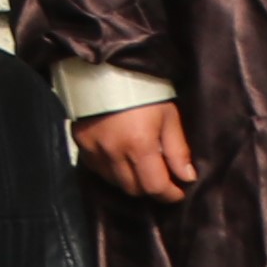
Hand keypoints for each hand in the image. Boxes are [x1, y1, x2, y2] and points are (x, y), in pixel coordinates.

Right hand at [77, 99, 197, 202]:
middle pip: (133, 189)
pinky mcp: (80, 144)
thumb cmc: (143, 92)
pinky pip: (97, 169)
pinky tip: (119, 158)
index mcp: (139, 146)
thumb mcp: (169, 117)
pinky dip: (111, 170)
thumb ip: (178, 150)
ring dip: (130, 180)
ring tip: (140, 168)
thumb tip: (186, 177)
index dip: (170, 194)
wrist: (105, 71)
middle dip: (151, 188)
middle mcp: (113, 153)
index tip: (178, 192)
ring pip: (114, 181)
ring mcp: (94, 150)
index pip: (155, 186)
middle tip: (161, 178)